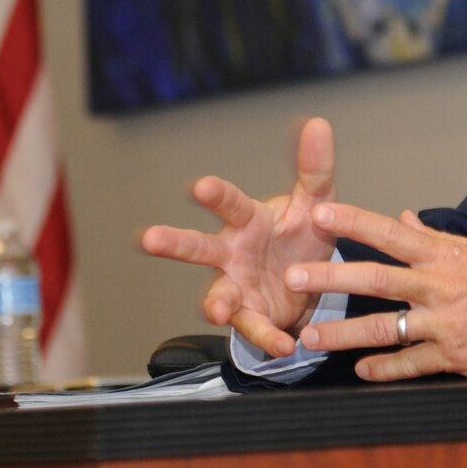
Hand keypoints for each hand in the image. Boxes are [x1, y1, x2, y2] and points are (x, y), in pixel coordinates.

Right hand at [139, 117, 338, 358]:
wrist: (312, 280)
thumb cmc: (303, 233)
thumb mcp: (318, 202)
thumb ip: (315, 168)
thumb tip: (318, 124)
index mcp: (248, 220)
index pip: (230, 203)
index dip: (215, 194)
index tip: (199, 185)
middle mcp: (232, 252)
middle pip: (198, 247)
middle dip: (174, 242)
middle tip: (148, 238)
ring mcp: (236, 286)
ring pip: (215, 294)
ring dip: (214, 302)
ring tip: (217, 310)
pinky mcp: (251, 316)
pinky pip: (254, 328)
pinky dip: (267, 337)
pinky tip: (284, 344)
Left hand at [284, 204, 466, 381]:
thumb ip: (437, 238)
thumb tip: (406, 219)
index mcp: (445, 256)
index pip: (390, 234)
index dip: (354, 222)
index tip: (320, 213)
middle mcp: (440, 287)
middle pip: (375, 279)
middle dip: (331, 277)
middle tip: (294, 276)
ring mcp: (445, 324)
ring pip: (383, 327)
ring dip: (343, 333)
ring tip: (310, 336)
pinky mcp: (454, 356)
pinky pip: (411, 364)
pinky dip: (384, 369)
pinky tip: (360, 371)